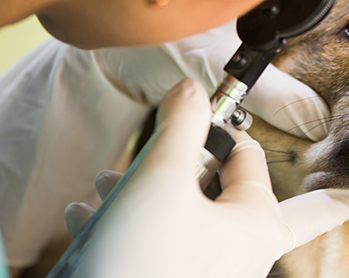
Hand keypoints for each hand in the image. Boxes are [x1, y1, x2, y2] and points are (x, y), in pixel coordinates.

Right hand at [65, 80, 348, 277]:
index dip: (224, 129)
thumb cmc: (138, 260)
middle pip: (235, 192)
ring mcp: (217, 273)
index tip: (215, 115)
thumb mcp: (160, 177)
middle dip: (196, 168)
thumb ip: (181, 125)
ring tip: (110, 182)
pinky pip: (166, 244)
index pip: (250, 155)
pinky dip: (136, 224)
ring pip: (193, 216)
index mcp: (257, 224)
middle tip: (179, 154)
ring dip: (153, 193)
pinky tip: (92, 214)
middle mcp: (247, 254)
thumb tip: (193, 90)